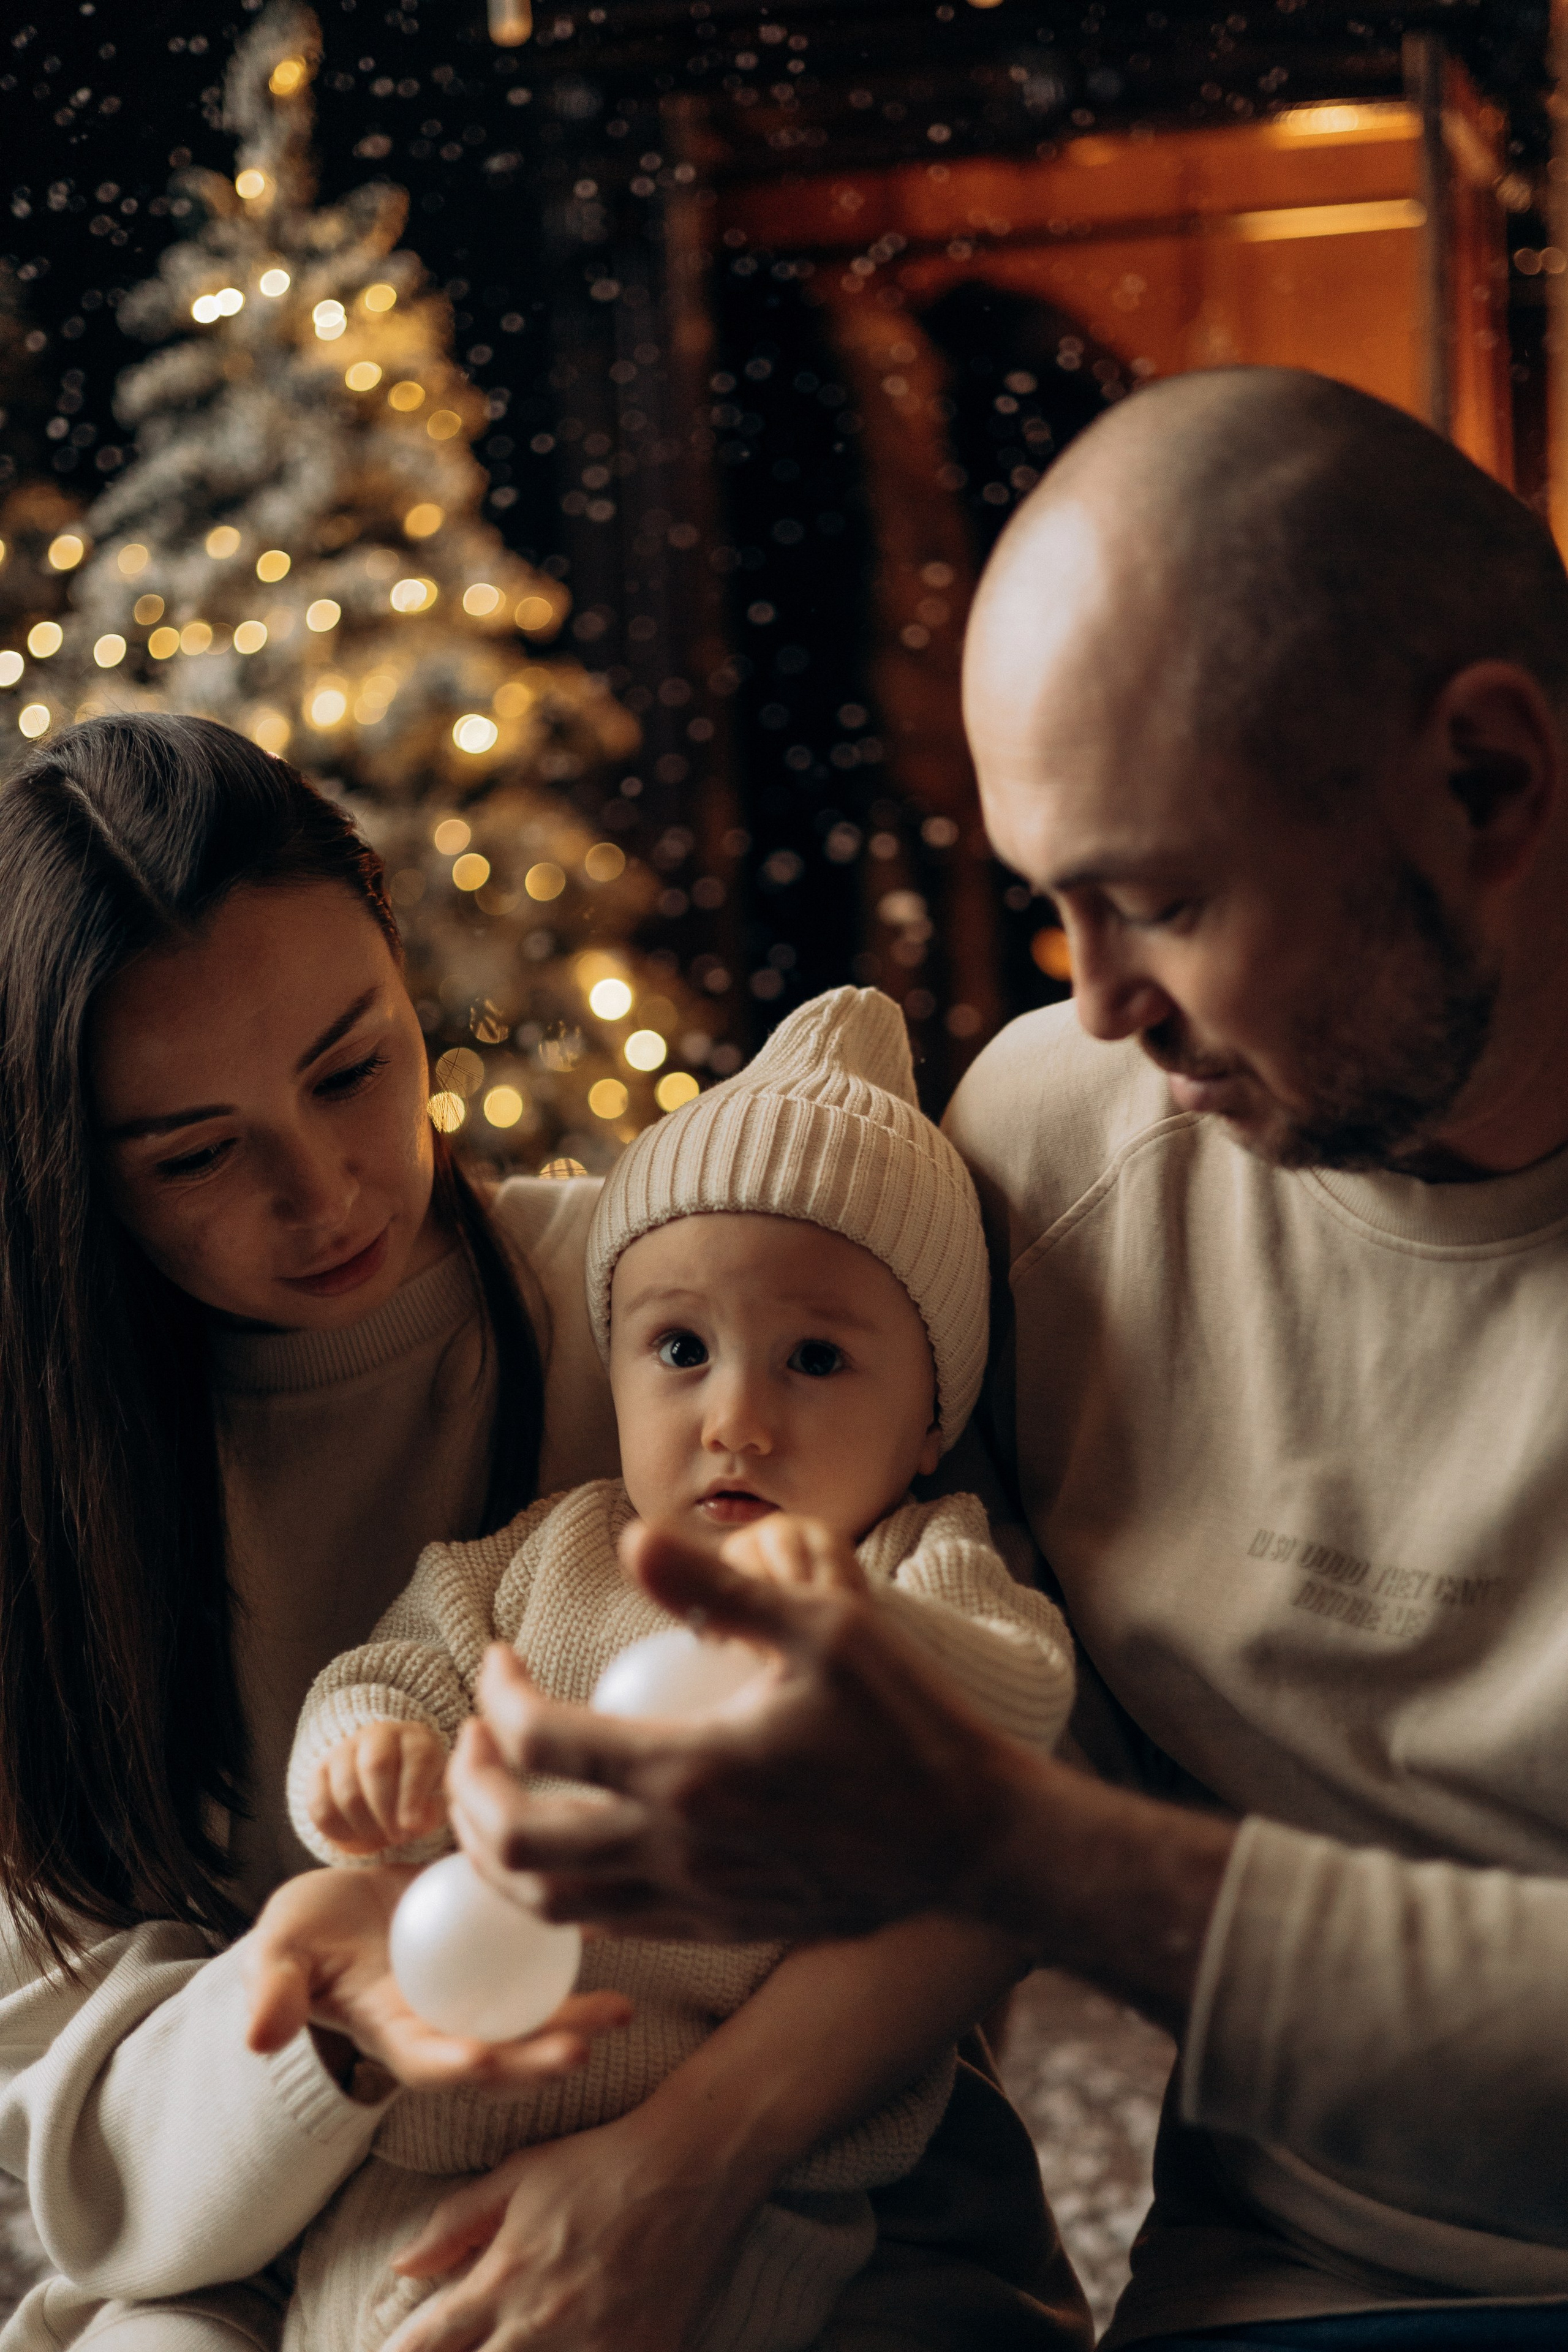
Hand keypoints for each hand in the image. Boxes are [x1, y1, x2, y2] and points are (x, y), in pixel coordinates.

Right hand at [242, 1865, 631, 2091]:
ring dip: (575, 2017)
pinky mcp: (499, 1950)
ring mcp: (477, 1990)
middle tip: (582, 2050)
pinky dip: (574, 1953)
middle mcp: (446, 2021)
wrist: (341, 1901)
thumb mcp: (281, 1951)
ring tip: (620, 2011)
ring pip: (532, 2014)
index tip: (484, 2060)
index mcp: (395, 2033)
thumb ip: (274, 1991)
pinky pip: (541, 1959)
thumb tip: (258, 2037)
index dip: (457, 2066)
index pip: (429, 2062)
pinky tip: (614, 1933)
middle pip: (497, 2053)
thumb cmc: (306, 1932)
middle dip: (537, 2060)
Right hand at [309, 1721, 448, 1853]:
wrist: (383, 1787)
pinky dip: (337, 1830)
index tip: (411, 1827)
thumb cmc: (417, 1795)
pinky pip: (320, 1806)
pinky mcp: (319, 1772)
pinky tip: (356, 1836)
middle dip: (385, 1811)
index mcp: (416, 1739)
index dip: (413, 1795)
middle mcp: (379, 1736)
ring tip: (380, 1838)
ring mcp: (344, 1750)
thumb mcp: (435, 1800)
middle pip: (375, 1767)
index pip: (416, 1758)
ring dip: (364, 1825)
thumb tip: (414, 1824)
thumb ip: (433, 1812)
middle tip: (396, 1837)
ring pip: (346, 1790)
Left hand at [379, 2108, 768, 2351]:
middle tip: (458, 2348)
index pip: (429, 2342)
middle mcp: (539, 2323)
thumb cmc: (600, 2163)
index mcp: (504, 2277)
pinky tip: (561, 2351)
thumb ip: (455, 2222)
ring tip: (504, 2347)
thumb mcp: (520, 2174)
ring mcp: (590, 2348)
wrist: (690, 2165)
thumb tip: (402, 2264)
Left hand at [445, 1521, 1026, 1943]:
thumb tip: (630, 1538)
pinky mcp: (719, 1928)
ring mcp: (695, 1901)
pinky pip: (605, 1927)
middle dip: (468, 1790)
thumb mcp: (824, 1627)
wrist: (972, 1837)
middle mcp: (678, 1850)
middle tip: (472, 1737)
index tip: (498, 1658)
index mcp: (691, 1772)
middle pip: (516, 1845)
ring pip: (547, 1905)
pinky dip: (557, 1892)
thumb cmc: (906, 1721)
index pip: (542, 1741)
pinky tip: (567, 1845)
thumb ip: (718, 1587)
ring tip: (493, 1795)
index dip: (497, 1696)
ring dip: (495, 1853)